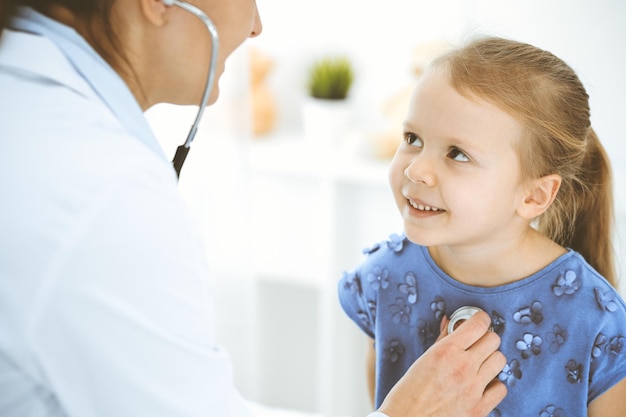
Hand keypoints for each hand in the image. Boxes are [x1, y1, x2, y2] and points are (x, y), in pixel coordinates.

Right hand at [377, 311, 506, 416]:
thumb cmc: (408, 392)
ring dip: (491, 359)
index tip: (478, 320)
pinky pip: (501, 388)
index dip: (480, 319)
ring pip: (500, 360)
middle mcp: (463, 367)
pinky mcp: (479, 408)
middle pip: (493, 340)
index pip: (478, 324)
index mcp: (446, 351)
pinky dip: (494, 385)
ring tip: (479, 364)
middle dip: (485, 338)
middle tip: (477, 343)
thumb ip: (442, 340)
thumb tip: (450, 322)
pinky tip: (482, 384)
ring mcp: (473, 388)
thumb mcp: (422, 359)